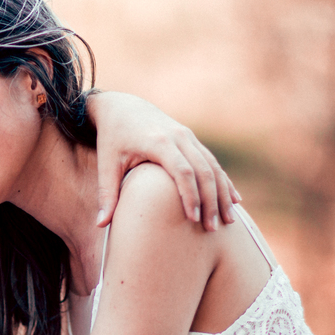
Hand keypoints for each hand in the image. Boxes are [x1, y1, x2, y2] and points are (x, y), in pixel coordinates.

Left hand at [88, 91, 239, 230]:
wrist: (121, 106)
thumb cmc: (111, 138)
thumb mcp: (106, 164)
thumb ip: (106, 194)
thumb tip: (100, 226)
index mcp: (157, 141)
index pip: (182, 171)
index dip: (190, 196)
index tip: (193, 219)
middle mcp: (178, 136)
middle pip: (203, 171)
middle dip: (210, 200)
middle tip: (212, 228)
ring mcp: (187, 136)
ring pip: (212, 166)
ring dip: (222, 193)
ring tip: (228, 221)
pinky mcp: (191, 139)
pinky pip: (212, 162)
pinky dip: (224, 181)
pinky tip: (233, 200)